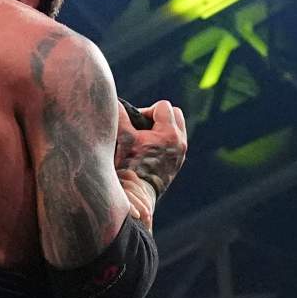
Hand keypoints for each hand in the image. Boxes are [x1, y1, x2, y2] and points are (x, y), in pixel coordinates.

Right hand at [114, 99, 186, 218]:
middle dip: (160, 116)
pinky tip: (152, 149)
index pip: (163, 106)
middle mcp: (180, 142)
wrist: (137, 195)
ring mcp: (181, 153)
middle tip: (144, 127)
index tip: (137, 122)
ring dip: (164, 128)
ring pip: (178, 128)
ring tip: (148, 138)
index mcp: (169, 133)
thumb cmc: (129, 167)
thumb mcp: (124, 138)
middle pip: (176, 114)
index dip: (148, 110)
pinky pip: (176, 142)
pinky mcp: (178, 163)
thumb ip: (121, 116)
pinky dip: (166, 141)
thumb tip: (115, 102)